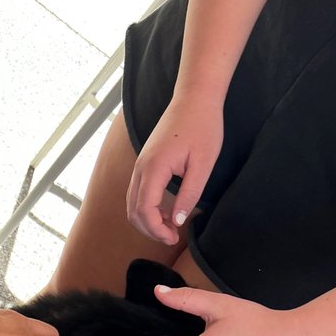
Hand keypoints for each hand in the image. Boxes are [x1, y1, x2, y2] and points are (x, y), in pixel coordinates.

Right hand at [127, 96, 223, 245]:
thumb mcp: (203, 164)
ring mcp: (139, 165)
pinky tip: (165, 211)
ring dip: (147, 220)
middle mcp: (141, 168)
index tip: (174, 238)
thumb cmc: (202, 126)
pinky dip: (146, 208)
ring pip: (132, 204)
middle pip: (133, 211)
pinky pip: (137, 193)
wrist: (194, 97)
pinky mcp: (144, 163)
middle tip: (172, 237)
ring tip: (170, 226)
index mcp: (154, 168)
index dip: (156, 230)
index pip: (144, 210)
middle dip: (150, 229)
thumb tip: (176, 221)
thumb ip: (189, 194)